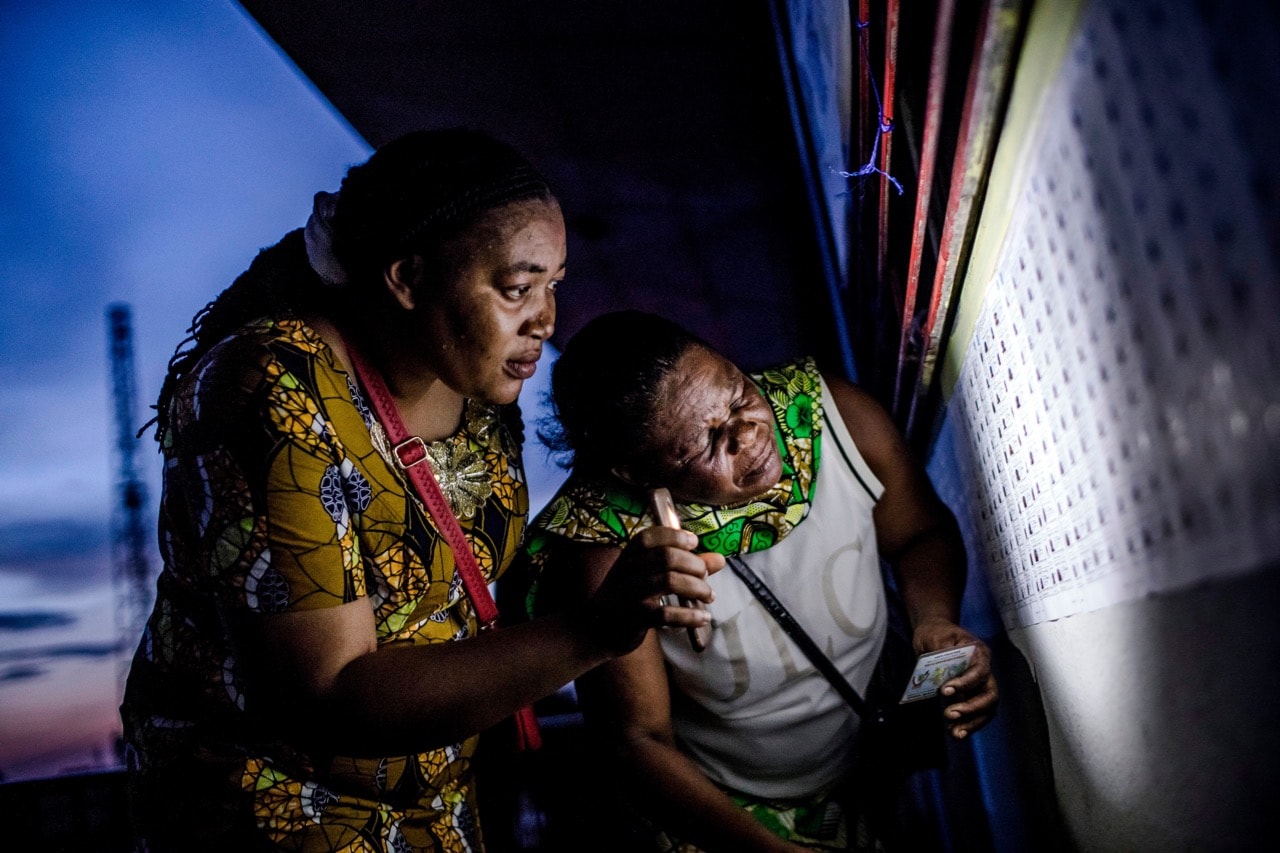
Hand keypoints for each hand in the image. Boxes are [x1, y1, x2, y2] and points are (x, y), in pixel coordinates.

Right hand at [582, 526, 722, 656]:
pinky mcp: (634, 618)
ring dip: (697, 589)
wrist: (596, 628)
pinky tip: (702, 618)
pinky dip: (690, 616)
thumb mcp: (650, 575)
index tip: (694, 543)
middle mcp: (628, 570)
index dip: (676, 536)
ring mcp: (630, 594)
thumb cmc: (630, 596)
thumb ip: (686, 565)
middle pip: (667, 557)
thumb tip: (720, 559)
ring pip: (670, 582)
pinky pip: (666, 614)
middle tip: (705, 576)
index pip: (652, 536)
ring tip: (708, 596)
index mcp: (630, 555)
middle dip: (694, 565)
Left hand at [912, 617, 997, 739]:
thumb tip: (942, 676)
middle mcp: (984, 670)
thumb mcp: (934, 637)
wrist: (934, 633)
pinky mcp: (971, 694)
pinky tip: (955, 731)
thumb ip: (940, 655)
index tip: (944, 691)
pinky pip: (977, 713)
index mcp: (979, 653)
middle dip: (971, 708)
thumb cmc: (936, 633)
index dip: (965, 683)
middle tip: (949, 714)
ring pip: (986, 708)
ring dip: (972, 722)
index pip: (979, 671)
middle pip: (989, 694)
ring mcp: (980, 684)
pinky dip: (968, 723)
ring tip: (955, 732)